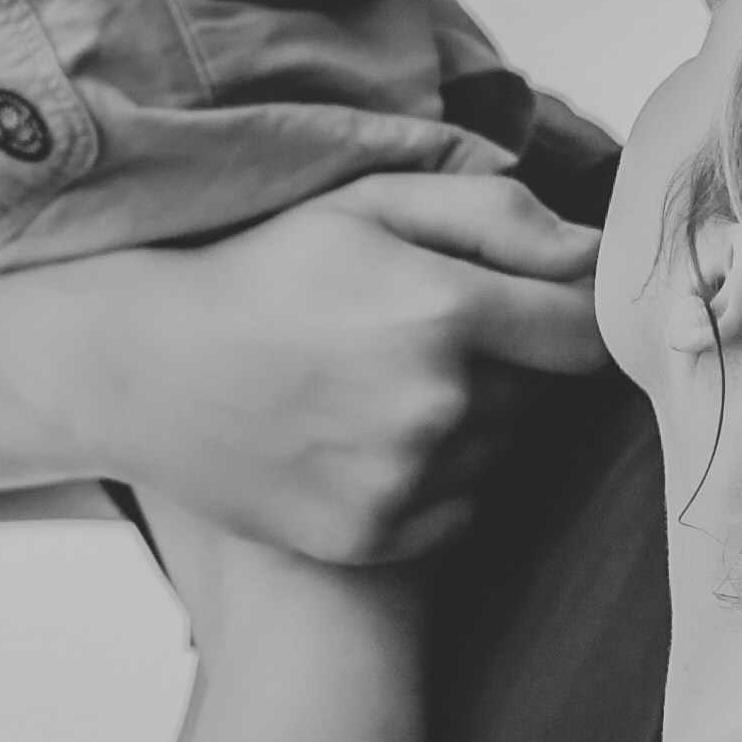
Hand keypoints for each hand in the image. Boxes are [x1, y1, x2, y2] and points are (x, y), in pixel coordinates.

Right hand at [111, 166, 605, 574]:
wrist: (145, 366)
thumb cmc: (264, 271)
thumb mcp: (372, 204)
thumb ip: (497, 217)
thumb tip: (596, 253)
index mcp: (444, 311)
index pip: (585, 334)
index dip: (576, 319)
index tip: (545, 312)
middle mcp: (436, 405)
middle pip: (539, 397)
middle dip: (504, 367)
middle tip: (417, 339)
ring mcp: (404, 481)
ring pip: (497, 453)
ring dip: (466, 425)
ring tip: (378, 388)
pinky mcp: (374, 537)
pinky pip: (457, 509)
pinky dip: (431, 481)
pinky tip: (362, 442)